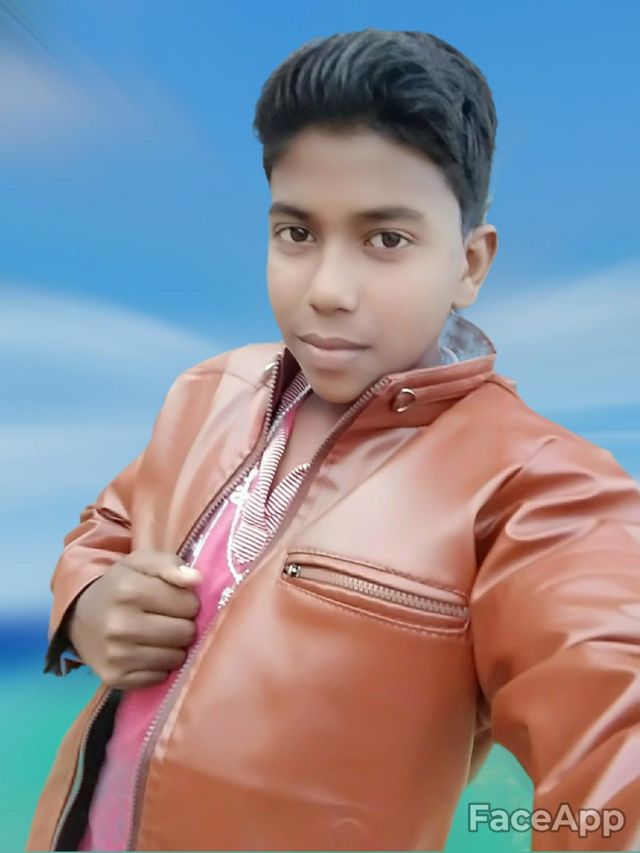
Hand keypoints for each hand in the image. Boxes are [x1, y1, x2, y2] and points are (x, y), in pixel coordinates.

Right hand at [67, 549, 201, 689]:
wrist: (81, 616)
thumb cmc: (121, 586)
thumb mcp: (142, 563)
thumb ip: (170, 564)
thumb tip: (196, 579)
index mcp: (129, 590)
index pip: (189, 604)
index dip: (188, 602)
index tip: (177, 601)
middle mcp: (120, 624)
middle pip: (185, 633)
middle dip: (185, 625)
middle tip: (172, 620)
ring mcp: (116, 654)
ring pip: (176, 658)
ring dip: (175, 647)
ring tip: (162, 635)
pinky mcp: (114, 677)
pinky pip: (159, 677)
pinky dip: (160, 667)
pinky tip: (149, 652)